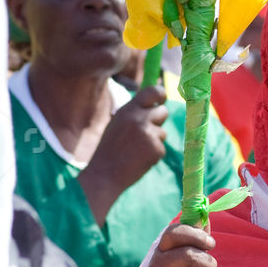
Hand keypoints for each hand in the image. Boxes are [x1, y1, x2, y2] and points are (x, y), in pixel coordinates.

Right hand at [77, 86, 169, 224]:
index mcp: (128, 110)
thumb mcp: (117, 123)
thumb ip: (133, 113)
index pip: (153, 91)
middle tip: (146, 132)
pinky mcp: (156, 150)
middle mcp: (140, 119)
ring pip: (162, 132)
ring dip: (154, 140)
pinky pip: (161, 148)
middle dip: (158, 121)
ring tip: (136, 150)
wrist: (104, 174)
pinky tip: (139, 159)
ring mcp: (149, 134)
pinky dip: (153, 154)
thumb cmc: (109, 149)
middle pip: (163, 112)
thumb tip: (153, 103)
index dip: (161, 94)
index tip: (163, 98)